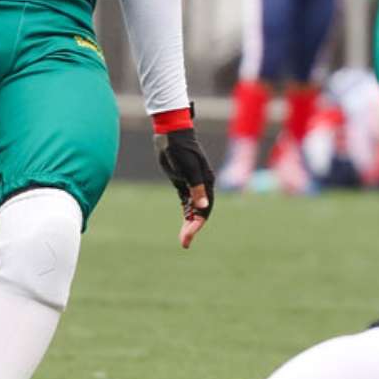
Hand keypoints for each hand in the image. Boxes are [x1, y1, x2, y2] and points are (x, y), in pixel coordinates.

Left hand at [155, 125, 215, 248]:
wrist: (171, 135)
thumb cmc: (181, 150)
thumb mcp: (188, 170)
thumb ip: (196, 188)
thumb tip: (203, 207)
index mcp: (206, 183)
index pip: (204, 209)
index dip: (197, 223)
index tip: (188, 235)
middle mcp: (202, 186)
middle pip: (200, 212)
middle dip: (192, 227)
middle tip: (184, 242)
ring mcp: (192, 184)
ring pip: (193, 208)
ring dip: (189, 223)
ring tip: (184, 239)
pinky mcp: (183, 182)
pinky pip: (186, 202)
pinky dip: (186, 213)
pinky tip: (184, 223)